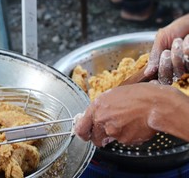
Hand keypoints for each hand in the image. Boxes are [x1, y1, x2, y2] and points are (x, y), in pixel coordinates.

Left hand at [74, 83, 188, 146]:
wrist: (155, 104)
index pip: (80, 128)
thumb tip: (95, 115)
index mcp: (96, 107)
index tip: (85, 133)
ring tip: (126, 123)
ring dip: (114, 136)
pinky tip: (134, 125)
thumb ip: (101, 107)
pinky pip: (123, 141)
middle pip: (94, 138)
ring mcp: (112, 131)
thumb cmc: (138, 95)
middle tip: (109, 129)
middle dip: (100, 136)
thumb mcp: (113, 95)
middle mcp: (102, 120)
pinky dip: (127, 136)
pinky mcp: (124, 140)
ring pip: (109, 140)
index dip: (83, 133)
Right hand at [145, 14, 188, 83]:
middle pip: (166, 78)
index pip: (157, 79)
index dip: (154, 80)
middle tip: (166, 52)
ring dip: (176, 54)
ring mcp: (186, 66)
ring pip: (179, 70)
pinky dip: (186, 47)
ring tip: (177, 41)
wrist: (188, 23)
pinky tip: (186, 40)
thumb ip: (153, 56)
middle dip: (164, 65)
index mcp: (162, 64)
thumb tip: (147, 73)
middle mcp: (174, 69)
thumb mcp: (160, 40)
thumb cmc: (175, 30)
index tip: (153, 75)